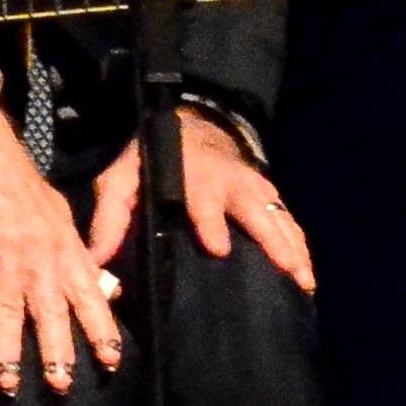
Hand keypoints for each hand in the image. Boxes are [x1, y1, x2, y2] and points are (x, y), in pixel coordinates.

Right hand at [0, 82, 123, 396]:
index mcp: (65, 249)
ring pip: (8, 310)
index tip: (111, 361)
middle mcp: (40, 257)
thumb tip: (99, 288)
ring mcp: (4, 256)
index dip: (100, 329)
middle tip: (61, 386)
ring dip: (8, 349)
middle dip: (56, 352)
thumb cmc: (25, 186)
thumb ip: (76, 254)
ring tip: (9, 383)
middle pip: (51, 311)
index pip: (90, 296)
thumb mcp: (62, 217)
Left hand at [86, 108, 319, 295]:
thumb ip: (111, 218)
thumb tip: (97, 263)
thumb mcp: (121, 179)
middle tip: (288, 269)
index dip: (211, 223)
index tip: (218, 249)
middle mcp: (231, 185)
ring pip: (280, 218)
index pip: (204, 203)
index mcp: (193, 180)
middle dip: (273, 241)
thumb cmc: (152, 157)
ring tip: (306, 282)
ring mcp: (255, 190)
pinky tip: (308, 275)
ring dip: (295, 248)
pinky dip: (301, 246)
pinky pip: (288, 221)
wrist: (192, 123)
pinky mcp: (268, 197)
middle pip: (257, 212)